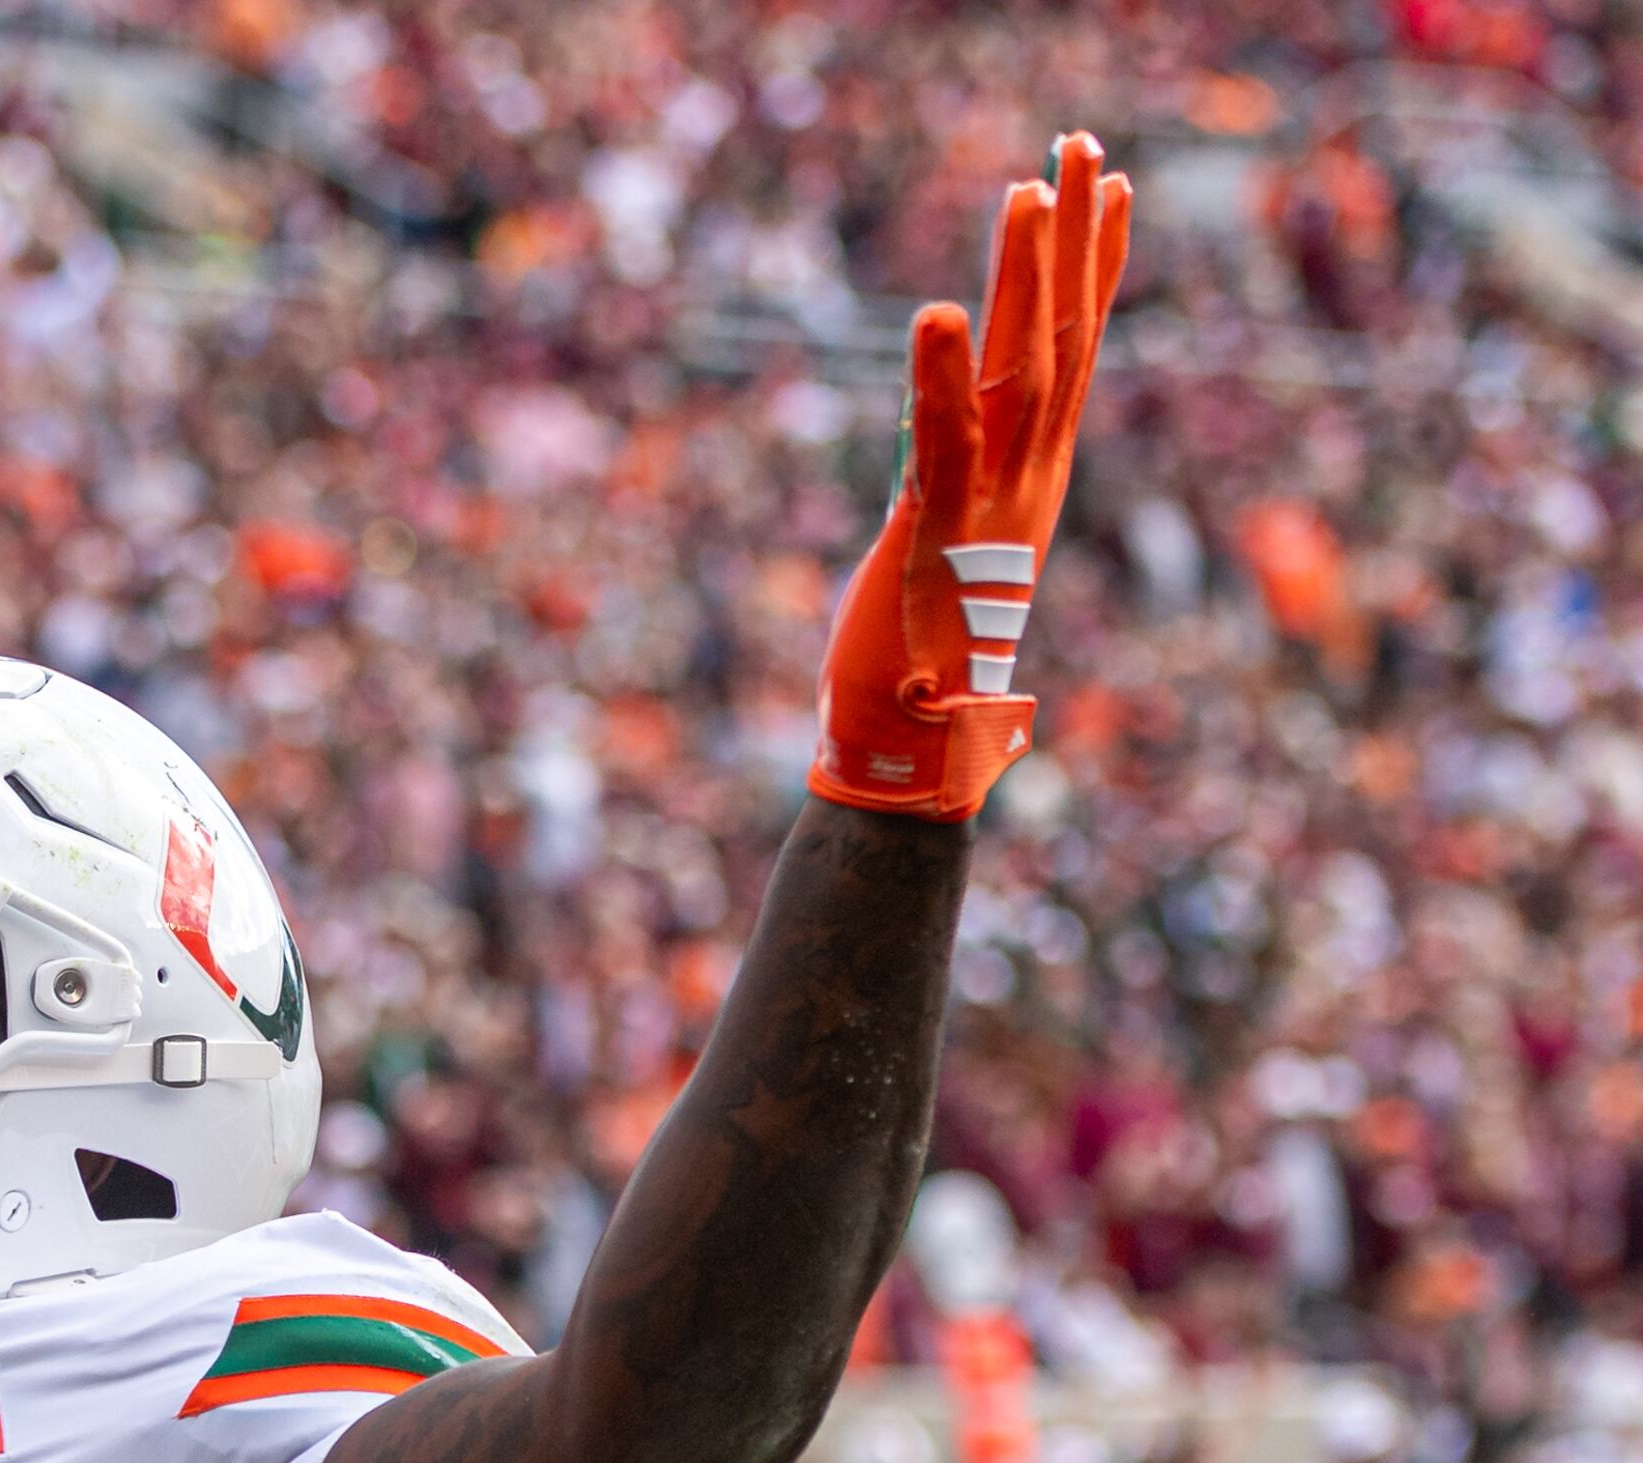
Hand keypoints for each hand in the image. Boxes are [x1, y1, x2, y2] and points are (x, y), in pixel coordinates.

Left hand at [811, 135, 1130, 822]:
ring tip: (1026, 189)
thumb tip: (948, 450)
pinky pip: (942, 441)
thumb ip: (954, 488)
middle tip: (1083, 144)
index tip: (1113, 186)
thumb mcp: (948, 548)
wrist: (912, 756)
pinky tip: (935, 310)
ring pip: (1020, 371)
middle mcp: (1028, 479)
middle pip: (1064, 336)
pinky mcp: (934, 537)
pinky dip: (937, 377)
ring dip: (1022, 281)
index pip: (1075, 349)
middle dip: (1073, 239)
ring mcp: (990, 506)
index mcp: (1033, 475)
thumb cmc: (920, 660)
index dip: (1094, 267)